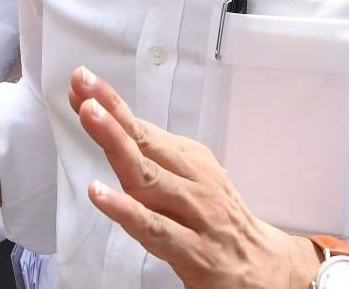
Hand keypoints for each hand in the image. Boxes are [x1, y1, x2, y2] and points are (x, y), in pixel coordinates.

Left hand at [69, 67, 315, 288]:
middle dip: (111, 113)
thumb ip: (144, 156)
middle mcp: (193, 180)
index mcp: (189, 160)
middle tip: (85, 90)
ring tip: (89, 118)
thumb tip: (102, 119)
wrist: (266, 267)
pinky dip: (126, 210)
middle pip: (144, 142)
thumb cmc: (216, 218)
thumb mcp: (188, 179)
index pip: (141, 127)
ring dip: (116, 145)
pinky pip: (154, 227)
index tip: (82, 81)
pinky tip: (100, 194)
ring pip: (148, 177)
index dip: (110, 103)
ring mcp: (194, 214)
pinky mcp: (193, 251)